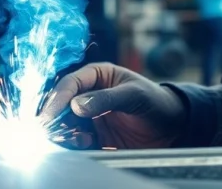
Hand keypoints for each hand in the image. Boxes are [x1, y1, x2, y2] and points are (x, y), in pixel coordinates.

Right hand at [40, 62, 186, 149]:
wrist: (172, 128)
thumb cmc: (155, 102)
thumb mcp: (133, 96)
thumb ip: (106, 99)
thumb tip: (76, 105)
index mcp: (97, 76)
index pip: (71, 83)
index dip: (58, 98)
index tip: (50, 113)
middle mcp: (90, 95)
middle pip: (62, 104)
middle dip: (55, 117)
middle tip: (49, 130)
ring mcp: (91, 117)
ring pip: (66, 124)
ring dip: (62, 132)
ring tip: (70, 139)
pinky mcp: (95, 137)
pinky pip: (77, 141)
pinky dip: (73, 145)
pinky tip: (80, 146)